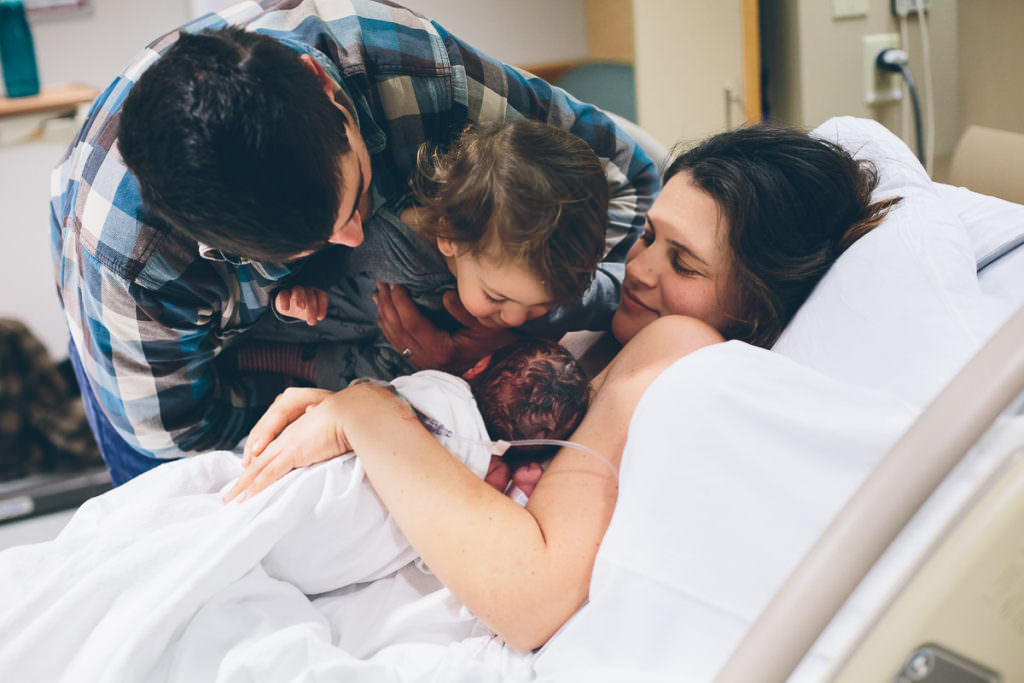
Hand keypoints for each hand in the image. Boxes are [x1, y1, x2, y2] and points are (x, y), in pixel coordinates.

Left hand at [223, 397, 352, 501]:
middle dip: (243, 479)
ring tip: (231, 500)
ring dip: (243, 486)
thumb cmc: (348, 420)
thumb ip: (325, 441)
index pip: (271, 452)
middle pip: (257, 460)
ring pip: (258, 468)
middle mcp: (287, 438)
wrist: (352, 411)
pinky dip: (256, 486)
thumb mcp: (333, 433)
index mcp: (296, 433)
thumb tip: (325, 443)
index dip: (258, 465)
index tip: (248, 479)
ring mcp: (288, 445)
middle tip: (229, 495)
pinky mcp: (292, 452)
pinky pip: (269, 473)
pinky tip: (246, 497)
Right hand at [275, 286, 327, 325]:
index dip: (323, 305)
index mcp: (315, 293)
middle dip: (312, 308)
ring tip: (301, 308)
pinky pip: (283, 294)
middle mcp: (306, 290)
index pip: (322, 295)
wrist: (288, 307)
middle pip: (310, 294)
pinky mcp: (283, 293)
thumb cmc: (304, 309)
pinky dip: (284, 301)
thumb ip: (315, 314)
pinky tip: (285, 309)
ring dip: (300, 298)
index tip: (320, 317)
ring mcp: (294, 290)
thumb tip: (319, 316)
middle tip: (312, 321)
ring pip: (298, 290)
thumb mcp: (311, 313)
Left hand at [375, 282, 515, 373]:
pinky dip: (387, 327)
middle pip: (398, 329)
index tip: (395, 283)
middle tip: (381, 282)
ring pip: (394, 337)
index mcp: (441, 349)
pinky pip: (397, 343)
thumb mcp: (484, 324)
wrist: (493, 361)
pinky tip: (382, 313)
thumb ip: (464, 310)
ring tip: (378, 293)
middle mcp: (427, 358)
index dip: (401, 302)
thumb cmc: (490, 339)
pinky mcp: (420, 360)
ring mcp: (422, 361)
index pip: (412, 323)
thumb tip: (445, 295)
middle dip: (388, 304)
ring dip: (384, 313)